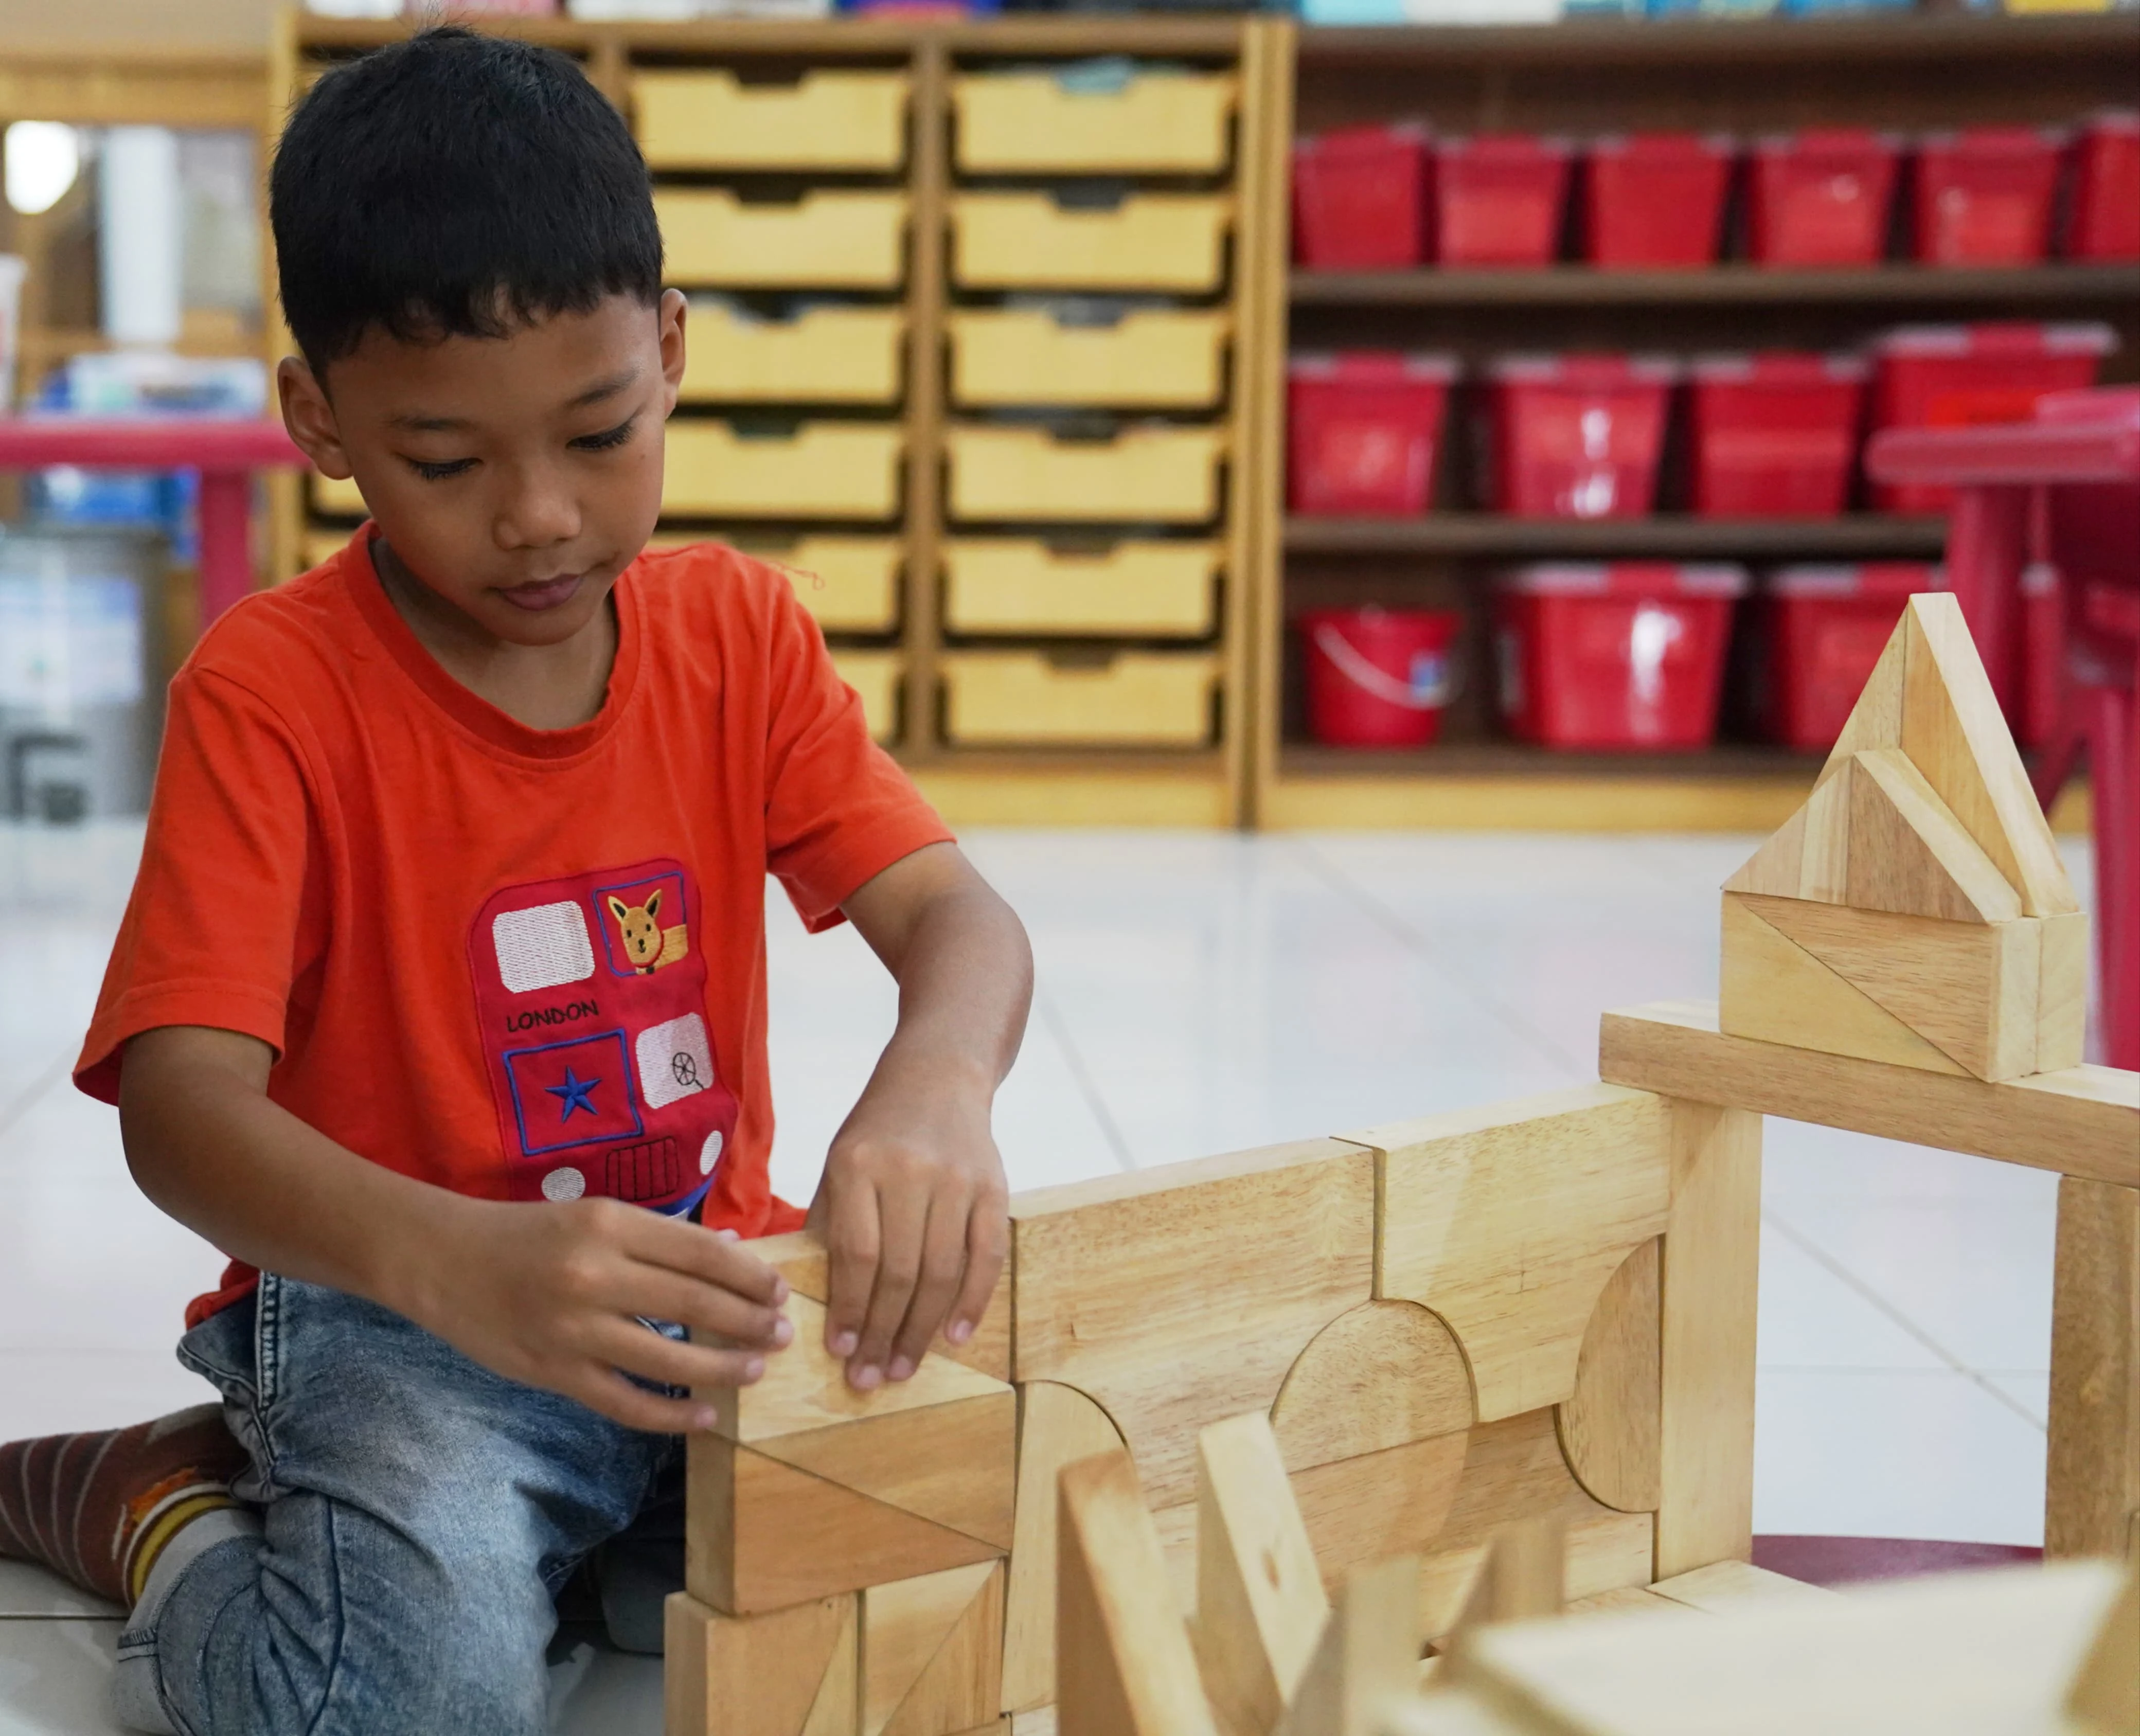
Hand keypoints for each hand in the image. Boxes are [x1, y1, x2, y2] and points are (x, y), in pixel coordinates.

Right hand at [412, 1194, 792, 1432]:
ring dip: (723, 1369)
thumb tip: (730, 1255)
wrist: (443, 1260)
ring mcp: (574, 1329)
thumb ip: (660, 1238)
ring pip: (669, 1360)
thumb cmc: (527, 1234)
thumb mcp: (595, 1216)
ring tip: (755, 1370)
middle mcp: (595, 1275)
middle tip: (783, 1333)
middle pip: (696, 1305)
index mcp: (610, 1224)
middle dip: (750, 1322)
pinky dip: (671, 1415)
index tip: (780, 1290)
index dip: (750, 1275)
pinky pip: (625, 1403)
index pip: (702, 1253)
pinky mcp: (555, 1373)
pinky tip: (703, 1416)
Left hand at [808, 1058, 1007, 1391]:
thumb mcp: (838, 1163)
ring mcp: (957, 1180)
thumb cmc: (878, 1130)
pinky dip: (974, 1301)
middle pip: (898, 1272)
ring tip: (904, 1367)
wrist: (939, 1075)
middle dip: (882, 1333)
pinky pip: (987, 1256)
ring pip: (942, 1272)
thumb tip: (811, 1301)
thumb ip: (829, 1225)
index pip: (855, 1255)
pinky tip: (956, 1336)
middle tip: (871, 1377)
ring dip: (921, 1330)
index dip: (849, 1309)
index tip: (841, 1352)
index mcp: (858, 1165)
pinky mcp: (994, 1187)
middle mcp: (910, 1171)